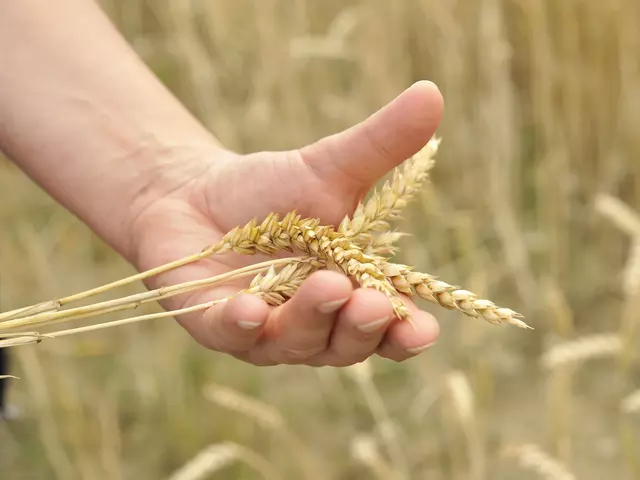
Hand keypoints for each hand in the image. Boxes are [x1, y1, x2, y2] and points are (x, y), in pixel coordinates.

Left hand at [129, 81, 443, 365]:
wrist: (195, 194)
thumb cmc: (270, 190)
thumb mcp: (328, 167)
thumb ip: (380, 144)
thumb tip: (432, 92)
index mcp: (350, 294)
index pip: (387, 329)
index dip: (406, 333)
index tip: (424, 329)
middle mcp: (313, 325)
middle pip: (345, 343)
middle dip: (360, 327)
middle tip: (372, 302)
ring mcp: (264, 331)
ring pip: (295, 342)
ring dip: (311, 319)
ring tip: (326, 285)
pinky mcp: (215, 324)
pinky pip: (231, 335)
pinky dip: (242, 325)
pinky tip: (248, 308)